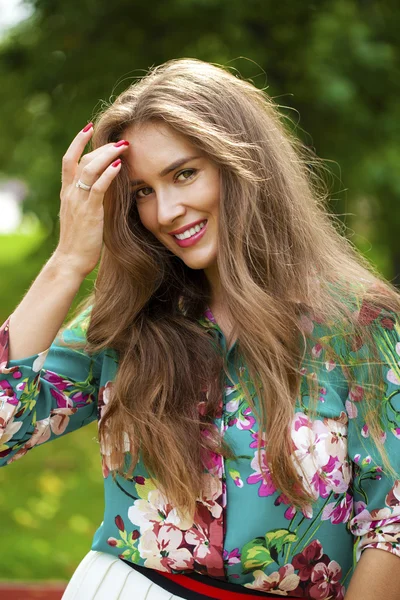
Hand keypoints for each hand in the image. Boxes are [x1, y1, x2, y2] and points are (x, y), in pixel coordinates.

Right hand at [55, 123, 129, 277]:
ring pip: (90, 170)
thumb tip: (103, 188)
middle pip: (82, 160)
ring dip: (107, 156)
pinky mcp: (90, 212)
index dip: (77, 142)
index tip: (88, 128)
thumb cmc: (79, 240)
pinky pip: (98, 189)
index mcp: (67, 193)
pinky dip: (108, 175)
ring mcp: (79, 202)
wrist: (70, 260)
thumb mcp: (81, 215)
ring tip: (122, 147)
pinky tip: (119, 166)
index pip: (69, 160)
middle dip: (100, 147)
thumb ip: (88, 199)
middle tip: (119, 140)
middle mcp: (71, 194)